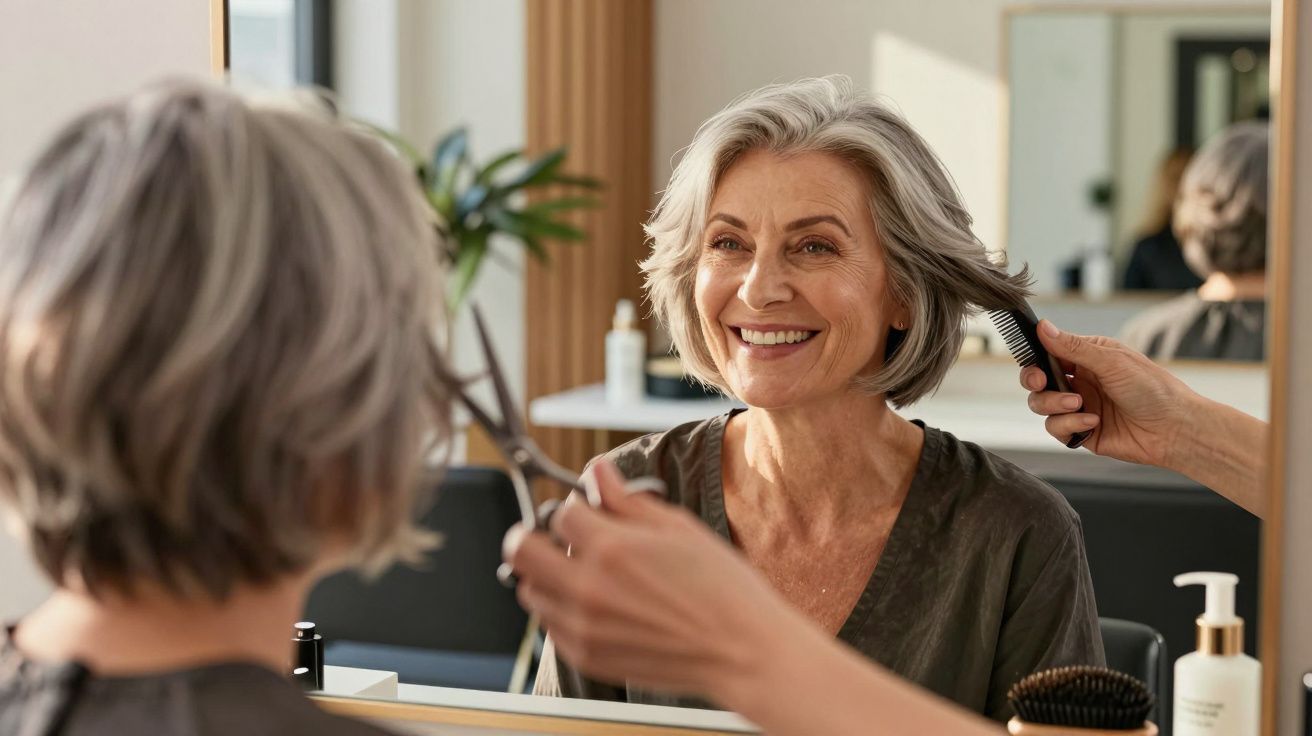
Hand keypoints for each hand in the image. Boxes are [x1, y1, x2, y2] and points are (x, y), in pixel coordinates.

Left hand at [502, 461, 800, 698]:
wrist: (742, 651)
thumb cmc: (722, 589)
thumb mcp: (678, 528)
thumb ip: (628, 501)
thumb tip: (598, 472)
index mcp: (611, 548)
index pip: (560, 513)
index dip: (576, 506)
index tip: (587, 511)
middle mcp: (588, 588)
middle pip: (520, 551)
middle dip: (533, 535)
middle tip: (553, 536)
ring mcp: (584, 627)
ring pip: (530, 591)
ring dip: (545, 575)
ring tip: (578, 572)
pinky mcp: (588, 657)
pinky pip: (550, 626)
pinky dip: (560, 610)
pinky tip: (594, 604)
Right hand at [1020, 320, 1199, 468]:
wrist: (1175, 430)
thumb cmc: (1154, 389)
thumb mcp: (1112, 361)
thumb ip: (1073, 347)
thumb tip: (1044, 327)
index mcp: (1088, 358)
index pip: (1049, 353)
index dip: (1035, 357)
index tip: (1034, 362)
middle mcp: (1081, 382)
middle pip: (1038, 381)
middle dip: (1033, 381)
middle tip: (1040, 382)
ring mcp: (1080, 407)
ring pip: (1042, 405)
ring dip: (1054, 404)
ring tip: (1078, 404)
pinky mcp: (1081, 432)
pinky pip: (1057, 428)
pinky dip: (1069, 425)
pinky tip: (1092, 423)